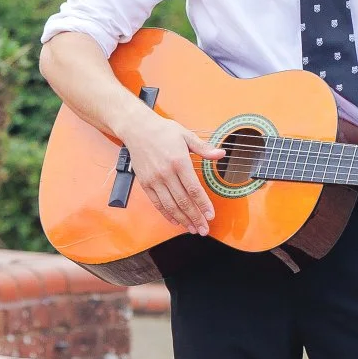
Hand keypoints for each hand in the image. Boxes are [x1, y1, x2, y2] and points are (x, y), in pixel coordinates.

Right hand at [117, 108, 223, 236]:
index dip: (203, 204)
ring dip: (183, 220)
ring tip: (192, 229)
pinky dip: (167, 214)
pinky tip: (176, 221)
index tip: (211, 215)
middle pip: (183, 201)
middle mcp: (166, 173)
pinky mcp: (145, 183)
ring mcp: (154, 180)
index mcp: (179, 162)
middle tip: (204, 229)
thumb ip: (204, 148)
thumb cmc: (162, 131)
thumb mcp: (186, 135)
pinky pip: (157, 203)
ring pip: (170, 206)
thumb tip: (221, 154)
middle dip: (195, 218)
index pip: (194, 189)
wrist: (137, 129)